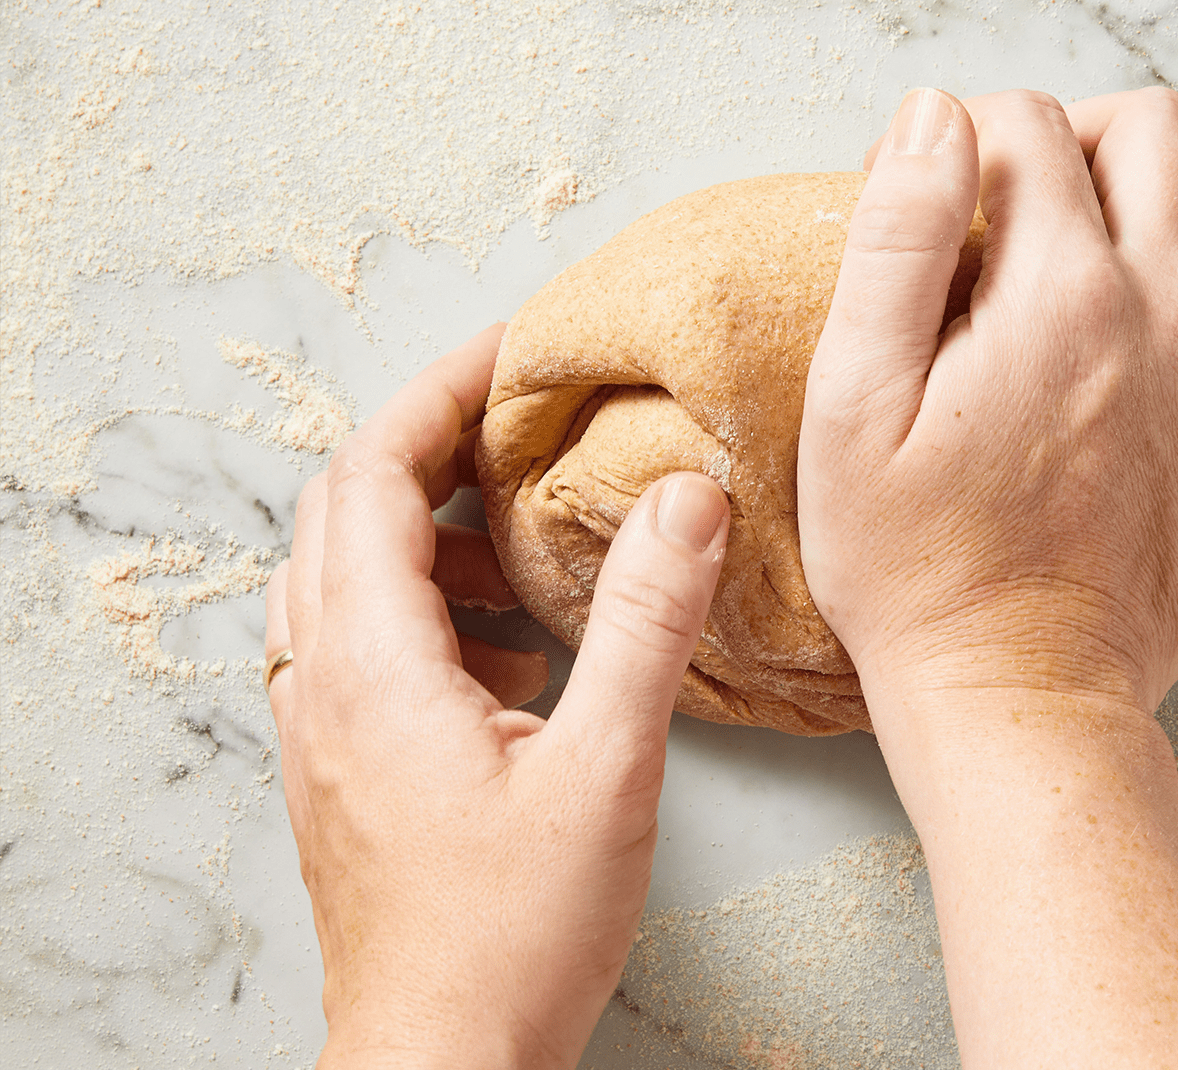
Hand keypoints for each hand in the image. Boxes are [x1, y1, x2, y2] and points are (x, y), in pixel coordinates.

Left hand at [263, 325, 729, 1068]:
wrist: (440, 1060)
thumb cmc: (512, 933)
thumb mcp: (605, 767)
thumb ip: (643, 621)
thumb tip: (687, 498)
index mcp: (372, 663)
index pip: (373, 475)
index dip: (436, 393)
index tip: (508, 348)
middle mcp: (322, 682)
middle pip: (345, 511)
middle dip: (430, 445)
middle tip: (521, 419)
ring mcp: (321, 729)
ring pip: (344, 575)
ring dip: (427, 526)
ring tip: (526, 533)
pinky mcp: (342, 768)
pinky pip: (357, 640)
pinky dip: (423, 601)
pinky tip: (508, 644)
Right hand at [801, 86, 1177, 721]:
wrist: (1024, 697)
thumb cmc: (916, 567)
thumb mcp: (853, 407)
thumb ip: (893, 245)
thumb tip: (934, 115)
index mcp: (1057, 293)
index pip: (1027, 125)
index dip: (963, 133)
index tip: (931, 193)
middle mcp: (1167, 311)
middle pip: (1158, 129)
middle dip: (1081, 132)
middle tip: (1028, 197)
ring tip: (1119, 242)